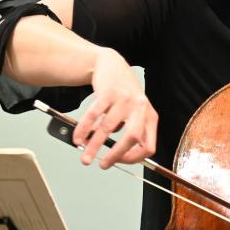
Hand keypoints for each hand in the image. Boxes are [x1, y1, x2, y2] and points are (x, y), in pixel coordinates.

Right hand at [72, 48, 157, 168]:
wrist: (111, 65)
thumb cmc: (123, 94)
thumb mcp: (135, 112)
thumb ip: (129, 131)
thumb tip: (114, 156)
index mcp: (150, 116)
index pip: (148, 145)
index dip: (134, 158)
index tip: (120, 163)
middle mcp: (140, 107)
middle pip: (132, 137)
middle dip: (116, 155)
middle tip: (103, 164)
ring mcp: (125, 98)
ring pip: (108, 128)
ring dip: (94, 146)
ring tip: (85, 156)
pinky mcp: (108, 92)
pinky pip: (93, 116)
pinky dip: (83, 130)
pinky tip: (78, 138)